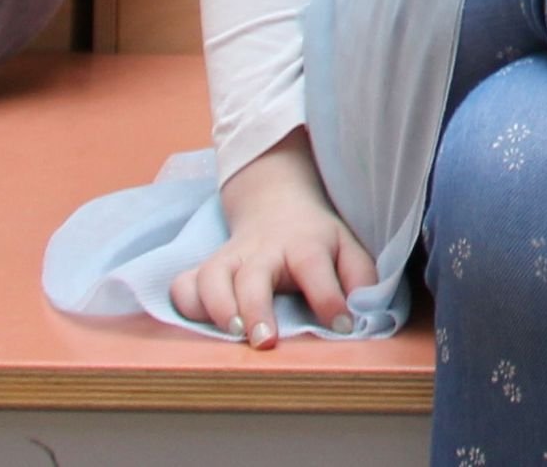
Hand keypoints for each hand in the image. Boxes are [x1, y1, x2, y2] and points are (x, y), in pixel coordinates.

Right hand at [169, 133, 373, 349]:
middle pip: (253, 275)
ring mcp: (229, 258)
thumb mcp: (347, 247)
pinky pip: (184, 284)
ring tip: (232, 333)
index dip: (329, 298)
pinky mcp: (204, 268)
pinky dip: (186, 303)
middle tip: (264, 342)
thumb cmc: (316, 239)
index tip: (341, 327)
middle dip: (256, 309)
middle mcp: (263, 251)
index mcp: (305, 245)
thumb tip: (363, 314)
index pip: (315, 268)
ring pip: (211, 277)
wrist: (275, 204)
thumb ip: (360, 277)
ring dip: (216, 307)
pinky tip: (199, 323)